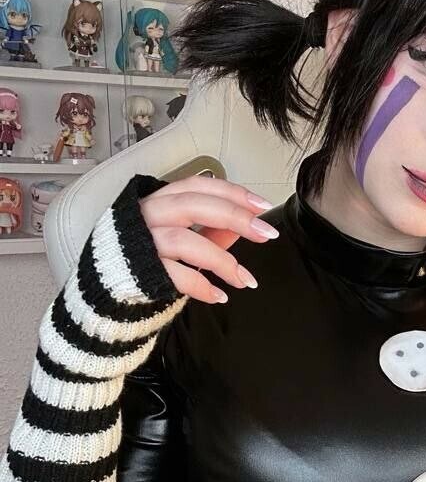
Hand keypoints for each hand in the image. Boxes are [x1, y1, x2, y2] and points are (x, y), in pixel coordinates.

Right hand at [138, 174, 277, 303]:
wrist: (105, 290)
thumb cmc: (144, 258)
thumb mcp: (182, 239)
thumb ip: (211, 231)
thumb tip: (245, 223)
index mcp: (160, 201)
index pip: (199, 186)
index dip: (232, 192)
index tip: (262, 205)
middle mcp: (147, 215)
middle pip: (193, 205)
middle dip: (234, 217)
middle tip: (265, 233)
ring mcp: (139, 242)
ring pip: (185, 240)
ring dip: (222, 261)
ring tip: (245, 280)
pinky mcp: (136, 271)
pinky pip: (173, 275)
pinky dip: (200, 286)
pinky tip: (219, 296)